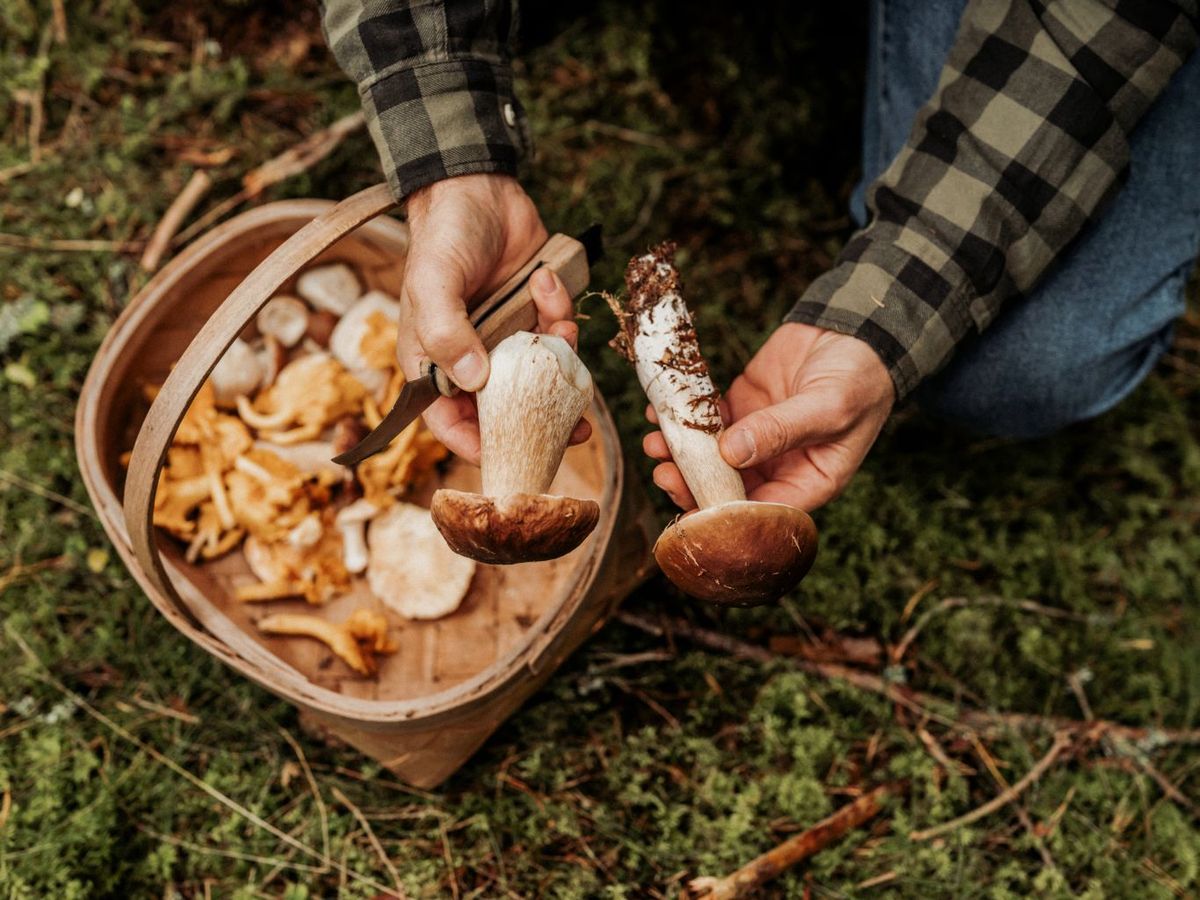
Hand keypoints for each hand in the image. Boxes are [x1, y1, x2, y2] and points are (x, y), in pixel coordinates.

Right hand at [397, 173, 586, 461]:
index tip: (511, 454)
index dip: (477, 445)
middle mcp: (471, 358)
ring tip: (561, 330)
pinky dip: (561, 314)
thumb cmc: (442, 236)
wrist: (477, 187)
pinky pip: (558, 334)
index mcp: (435, 361)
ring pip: (541, 375)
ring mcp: (506, 339)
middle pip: (504, 410)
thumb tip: (474, 380)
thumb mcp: (433, 282)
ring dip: (559, 358)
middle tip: (576, 430)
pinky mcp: (535, 317)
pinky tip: (548, 282)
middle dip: (540, 418)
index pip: (449, 421)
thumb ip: (446, 332)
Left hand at [644, 322, 893, 510]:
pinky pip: (705, 421)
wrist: (854, 329)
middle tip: (664, 473)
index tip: (693, 506)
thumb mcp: (829, 407)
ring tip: (655, 442)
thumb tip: (732, 454)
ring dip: (679, 454)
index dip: (726, 514)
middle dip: (691, 484)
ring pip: (709, 457)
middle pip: (727, 489)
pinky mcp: (739, 408)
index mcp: (809, 482)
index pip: (763, 513)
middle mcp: (778, 467)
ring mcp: (755, 437)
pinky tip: (660, 411)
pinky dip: (683, 418)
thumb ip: (782, 430)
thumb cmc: (859, 377)